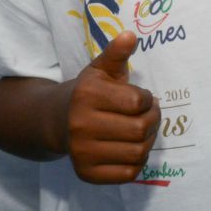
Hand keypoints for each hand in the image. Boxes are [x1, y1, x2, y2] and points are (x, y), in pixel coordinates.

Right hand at [64, 31, 159, 183]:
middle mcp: (80, 125)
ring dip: (148, 141)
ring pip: (138, 152)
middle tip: (148, 115)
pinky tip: (130, 148)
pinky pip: (129, 173)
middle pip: (140, 128)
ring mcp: (81, 153)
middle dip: (152, 119)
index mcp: (87, 95)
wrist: (57, 121)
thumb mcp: (101, 69)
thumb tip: (130, 36)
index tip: (142, 98)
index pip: (138, 101)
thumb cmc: (89, 93)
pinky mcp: (86, 174)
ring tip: (141, 131)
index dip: (147, 99)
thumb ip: (117, 53)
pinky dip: (137, 162)